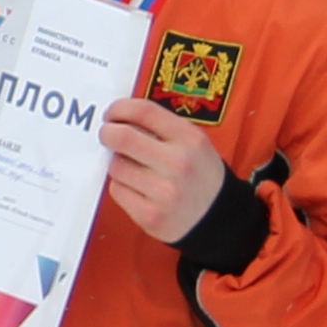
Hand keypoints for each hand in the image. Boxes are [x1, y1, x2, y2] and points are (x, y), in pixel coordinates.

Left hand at [101, 95, 225, 243]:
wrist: (220, 217)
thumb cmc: (200, 175)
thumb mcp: (194, 142)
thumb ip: (161, 127)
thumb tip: (120, 117)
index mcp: (190, 139)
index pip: (144, 111)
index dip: (119, 108)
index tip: (112, 113)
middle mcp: (179, 164)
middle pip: (122, 137)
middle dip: (107, 133)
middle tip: (107, 134)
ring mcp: (164, 192)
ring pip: (116, 166)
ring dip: (118, 163)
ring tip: (135, 168)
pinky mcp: (150, 215)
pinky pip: (117, 190)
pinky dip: (122, 186)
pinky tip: (138, 189)